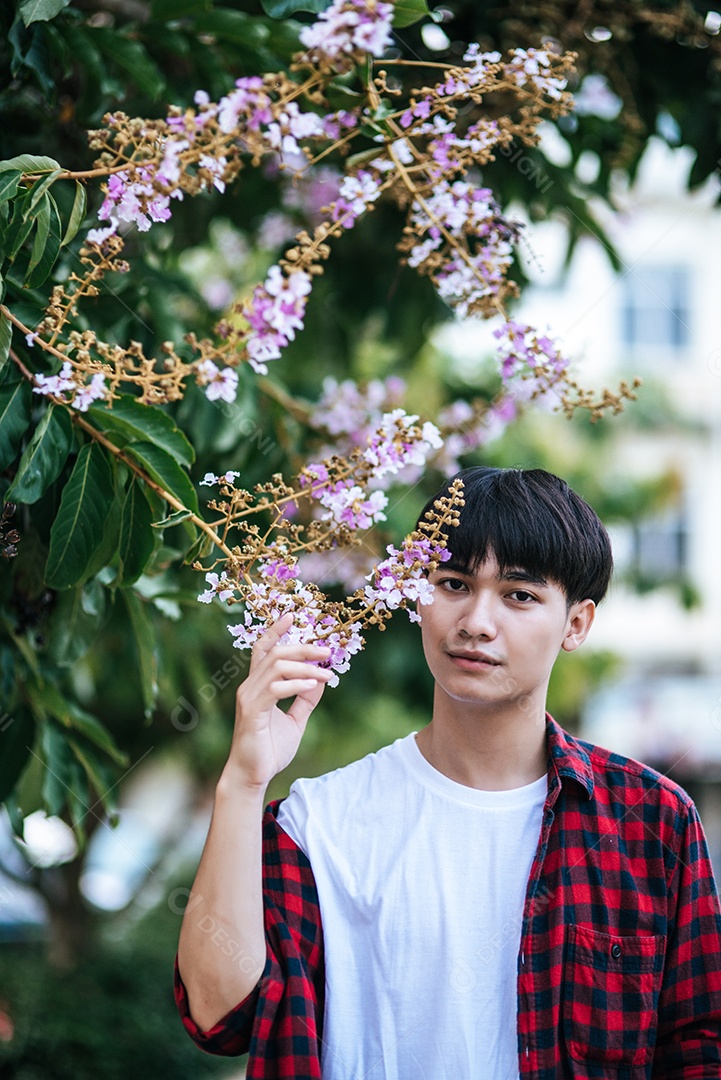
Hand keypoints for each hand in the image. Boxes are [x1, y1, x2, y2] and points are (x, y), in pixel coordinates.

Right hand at [226, 612, 332, 790]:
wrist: (252, 776)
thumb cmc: (269, 749)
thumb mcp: (295, 720)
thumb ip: (305, 700)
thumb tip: (321, 680)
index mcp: (258, 685)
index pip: (264, 650)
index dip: (276, 630)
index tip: (291, 615)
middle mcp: (249, 686)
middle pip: (275, 653)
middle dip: (303, 648)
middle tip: (327, 651)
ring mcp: (249, 697)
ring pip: (276, 667)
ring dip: (305, 666)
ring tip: (326, 672)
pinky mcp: (252, 712)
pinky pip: (275, 689)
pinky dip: (296, 684)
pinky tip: (313, 685)